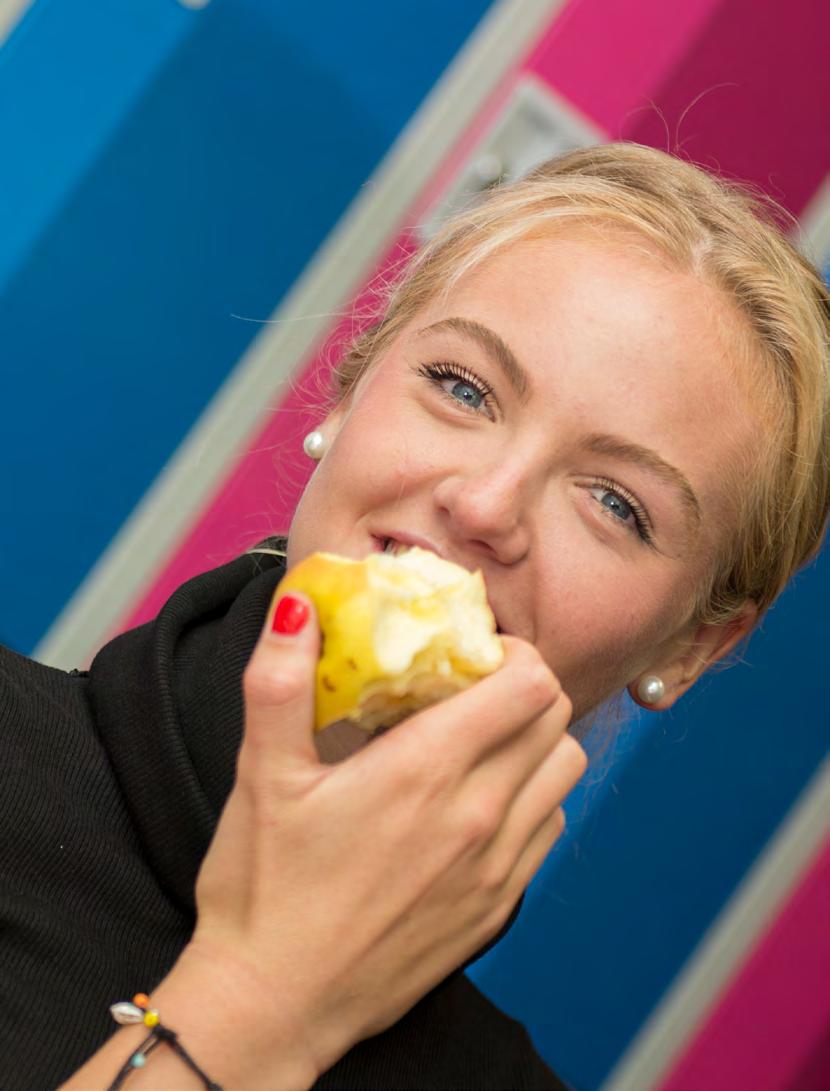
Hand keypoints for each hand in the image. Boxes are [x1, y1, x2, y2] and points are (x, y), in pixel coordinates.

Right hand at [189, 590, 586, 1082]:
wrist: (275, 1006)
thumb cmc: (264, 890)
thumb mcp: (261, 776)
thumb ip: (281, 681)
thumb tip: (296, 605)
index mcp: (425, 770)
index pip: (528, 683)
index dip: (512, 651)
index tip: (473, 651)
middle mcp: (478, 815)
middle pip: (555, 717)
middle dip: (524, 686)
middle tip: (473, 688)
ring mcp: (497, 867)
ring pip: (564, 771)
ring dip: (536, 740)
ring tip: (481, 740)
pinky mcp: (498, 907)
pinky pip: (550, 828)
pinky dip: (534, 796)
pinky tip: (480, 800)